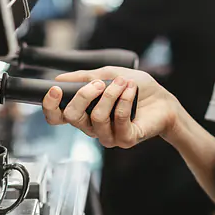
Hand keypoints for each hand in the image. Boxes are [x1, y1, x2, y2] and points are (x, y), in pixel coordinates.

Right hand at [41, 66, 179, 148]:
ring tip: (124, 83)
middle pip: (72, 116)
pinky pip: (118, 119)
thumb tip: (60, 77)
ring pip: (96, 117)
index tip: (55, 89)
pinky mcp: (124, 139)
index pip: (57, 117)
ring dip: (111, 94)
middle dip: (84, 95)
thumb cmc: (137, 88)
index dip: (50, 106)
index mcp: (85, 112)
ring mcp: (108, 136)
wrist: (163, 100)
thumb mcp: (109, 74)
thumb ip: (85, 76)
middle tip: (101, 83)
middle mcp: (92, 127)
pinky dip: (125, 100)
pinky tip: (132, 90)